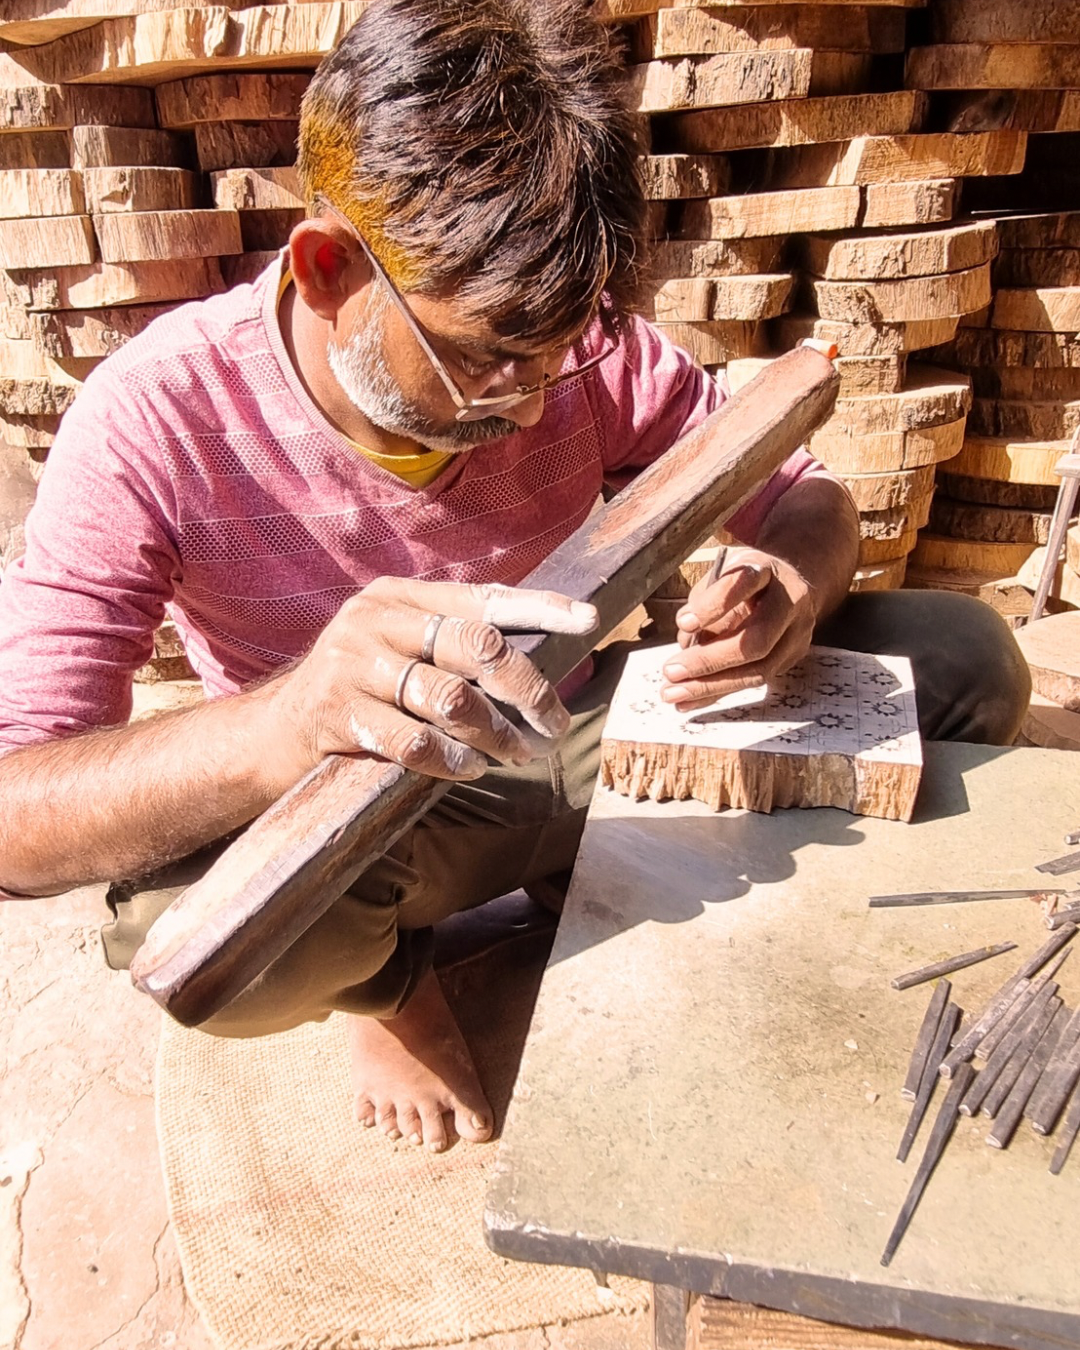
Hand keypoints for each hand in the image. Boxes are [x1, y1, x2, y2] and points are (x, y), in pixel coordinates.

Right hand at [266, 577, 597, 780]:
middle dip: (528, 688)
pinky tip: (471, 769)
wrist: (278, 731)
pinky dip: (454, 760)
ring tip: (519, 754)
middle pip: (476, 645)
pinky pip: (417, 742)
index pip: (484, 597)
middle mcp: (376, 620)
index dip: (541, 608)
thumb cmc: (362, 690)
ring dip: (497, 734)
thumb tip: (536, 661)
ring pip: (451, 699)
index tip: (589, 620)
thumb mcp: (399, 647)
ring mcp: (355, 665)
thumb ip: (453, 643)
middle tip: (554, 724)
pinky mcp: (341, 715)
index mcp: (401, 595)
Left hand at [660, 548, 815, 710]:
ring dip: (710, 686)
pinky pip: (752, 682)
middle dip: (710, 660)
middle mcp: (791, 602)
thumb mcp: (723, 571)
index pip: (744, 584)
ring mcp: (796, 634)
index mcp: (768, 570)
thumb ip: (703, 600)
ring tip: (673, 693)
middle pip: (756, 640)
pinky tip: (687, 701)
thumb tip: (686, 639)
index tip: (684, 622)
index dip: (714, 605)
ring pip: (758, 670)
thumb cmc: (745, 577)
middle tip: (672, 671)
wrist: (791, 582)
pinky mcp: (791, 658)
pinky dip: (716, 694)